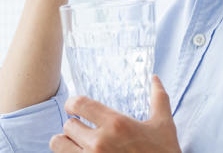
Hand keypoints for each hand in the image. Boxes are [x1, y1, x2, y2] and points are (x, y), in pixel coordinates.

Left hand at [49, 76, 180, 152]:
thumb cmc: (163, 152)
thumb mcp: (164, 124)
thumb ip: (159, 98)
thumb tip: (155, 78)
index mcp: (117, 124)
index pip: (80, 104)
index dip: (72, 104)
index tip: (74, 108)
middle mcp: (100, 142)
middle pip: (67, 126)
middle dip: (75, 126)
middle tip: (84, 130)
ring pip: (59, 145)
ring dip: (67, 144)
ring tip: (78, 145)